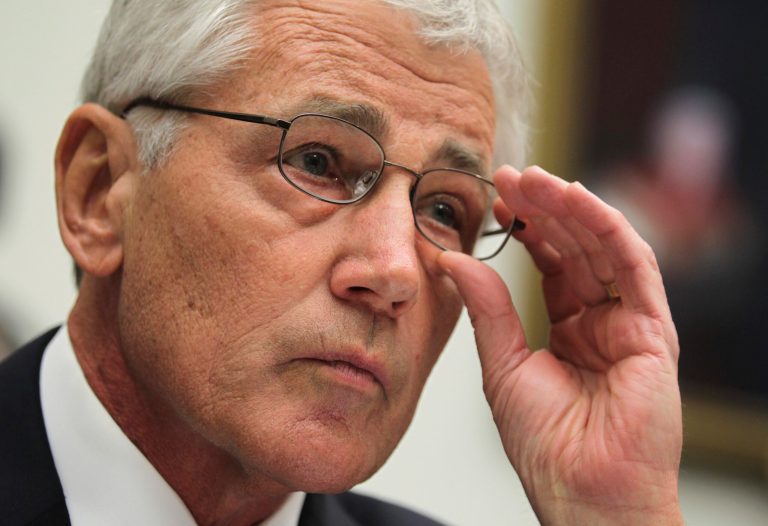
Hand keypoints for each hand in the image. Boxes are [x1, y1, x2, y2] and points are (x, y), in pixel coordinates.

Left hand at [437, 166, 682, 524]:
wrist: (582, 491)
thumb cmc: (545, 444)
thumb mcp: (502, 364)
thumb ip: (487, 308)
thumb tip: (451, 259)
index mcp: (567, 328)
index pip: (548, 263)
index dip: (524, 227)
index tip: (495, 196)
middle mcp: (600, 319)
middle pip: (574, 248)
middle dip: (544, 208)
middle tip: (511, 174)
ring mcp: (628, 322)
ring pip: (603, 248)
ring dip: (571, 208)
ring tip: (536, 179)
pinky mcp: (652, 330)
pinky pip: (633, 267)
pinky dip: (607, 229)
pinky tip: (576, 200)